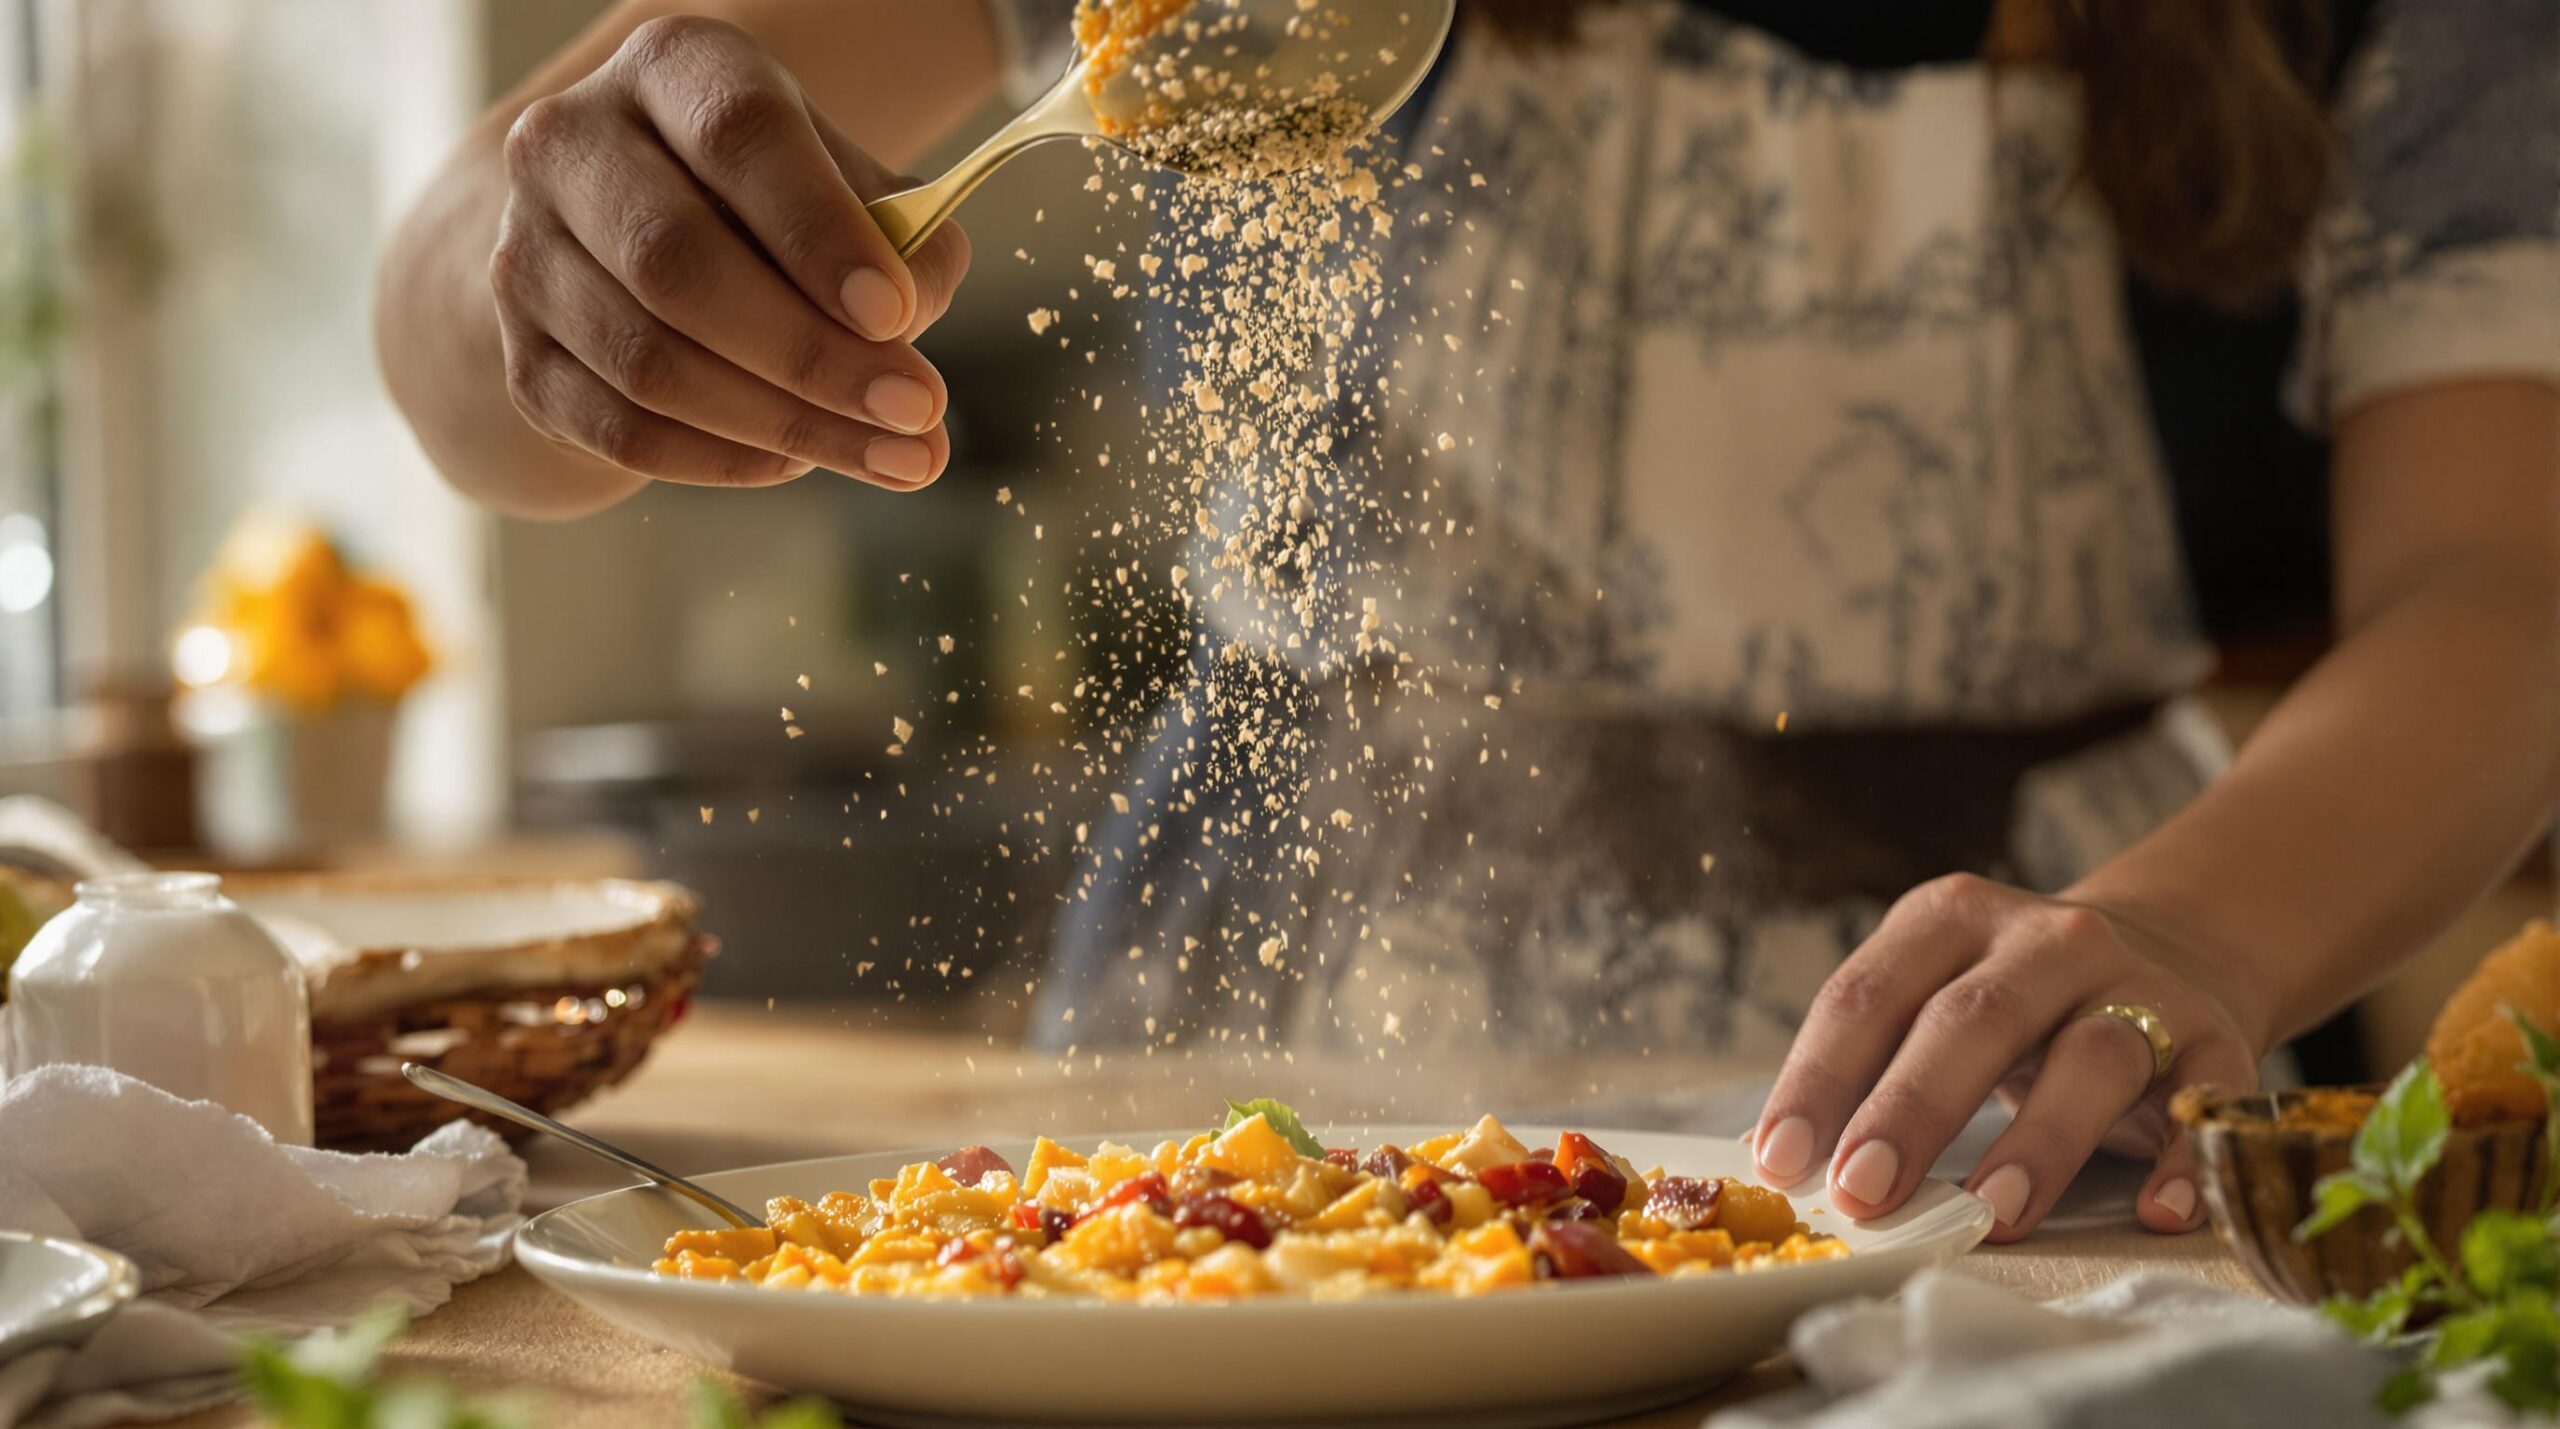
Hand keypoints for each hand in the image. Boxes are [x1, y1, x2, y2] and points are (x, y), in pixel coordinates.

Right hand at [490, 16, 968, 492]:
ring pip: (648, 361)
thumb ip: (903, 243)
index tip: (895, 313)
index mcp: (669, 69)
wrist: (643, 246)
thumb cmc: (777, 206)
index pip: (736, 136)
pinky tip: (799, 459)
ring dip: (783, 423)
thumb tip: (910, 315)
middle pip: (675, 260)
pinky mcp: (520, 356)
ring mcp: (526, 252)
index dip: (816, 229)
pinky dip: (721, 458)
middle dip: (810, 353)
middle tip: (917, 411)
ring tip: (893, 457)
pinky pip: (620, 429)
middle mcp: (572, 145)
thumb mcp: (851, 189)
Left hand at [1752, 874, 2269, 1241]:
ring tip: (1993, 1214)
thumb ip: (1872, 1064)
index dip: (1817, 1079)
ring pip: (2092, 1055)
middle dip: (1912, 1109)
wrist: (2168, 950)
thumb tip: (1789, 1164)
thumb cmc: (2014, 1007)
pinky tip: (2154, 1213)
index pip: (1868, 996)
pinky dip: (2182, 1160)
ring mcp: (2137, 986)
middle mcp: (2047, 941)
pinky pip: (2204, 1098)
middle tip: (1865, 1190)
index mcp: (1949, 919)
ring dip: (2039, 1141)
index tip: (1781, 1162)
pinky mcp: (2214, 1039)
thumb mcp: (1935, 998)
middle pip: (1973, 1020)